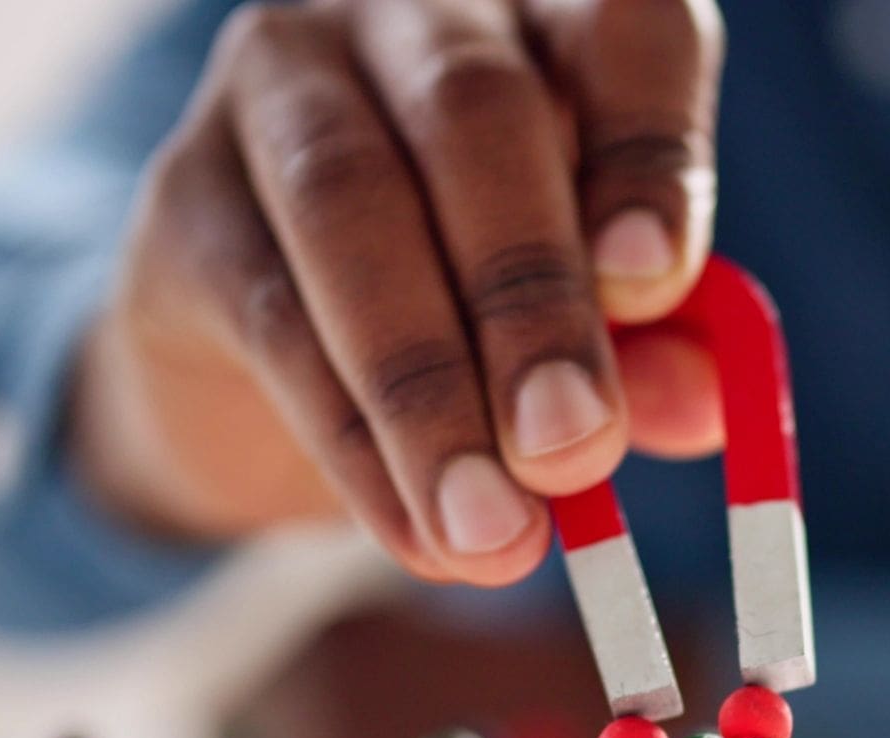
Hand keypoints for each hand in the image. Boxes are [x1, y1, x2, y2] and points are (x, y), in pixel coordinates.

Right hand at [73, 0, 726, 584]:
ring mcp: (279, 85)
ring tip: (494, 531)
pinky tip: (417, 534)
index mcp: (550, 21)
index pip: (623, 29)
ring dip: (431, 389)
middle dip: (531, 296)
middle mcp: (410, 15)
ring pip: (351, 208)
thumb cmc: (476, 305)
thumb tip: (707, 406)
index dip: (649, 147)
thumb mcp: (590, 324)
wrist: (270, 364)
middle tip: (574, 446)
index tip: (658, 283)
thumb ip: (656, 350)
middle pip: (473, 112)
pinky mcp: (181, 198)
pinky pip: (273, 319)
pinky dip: (357, 446)